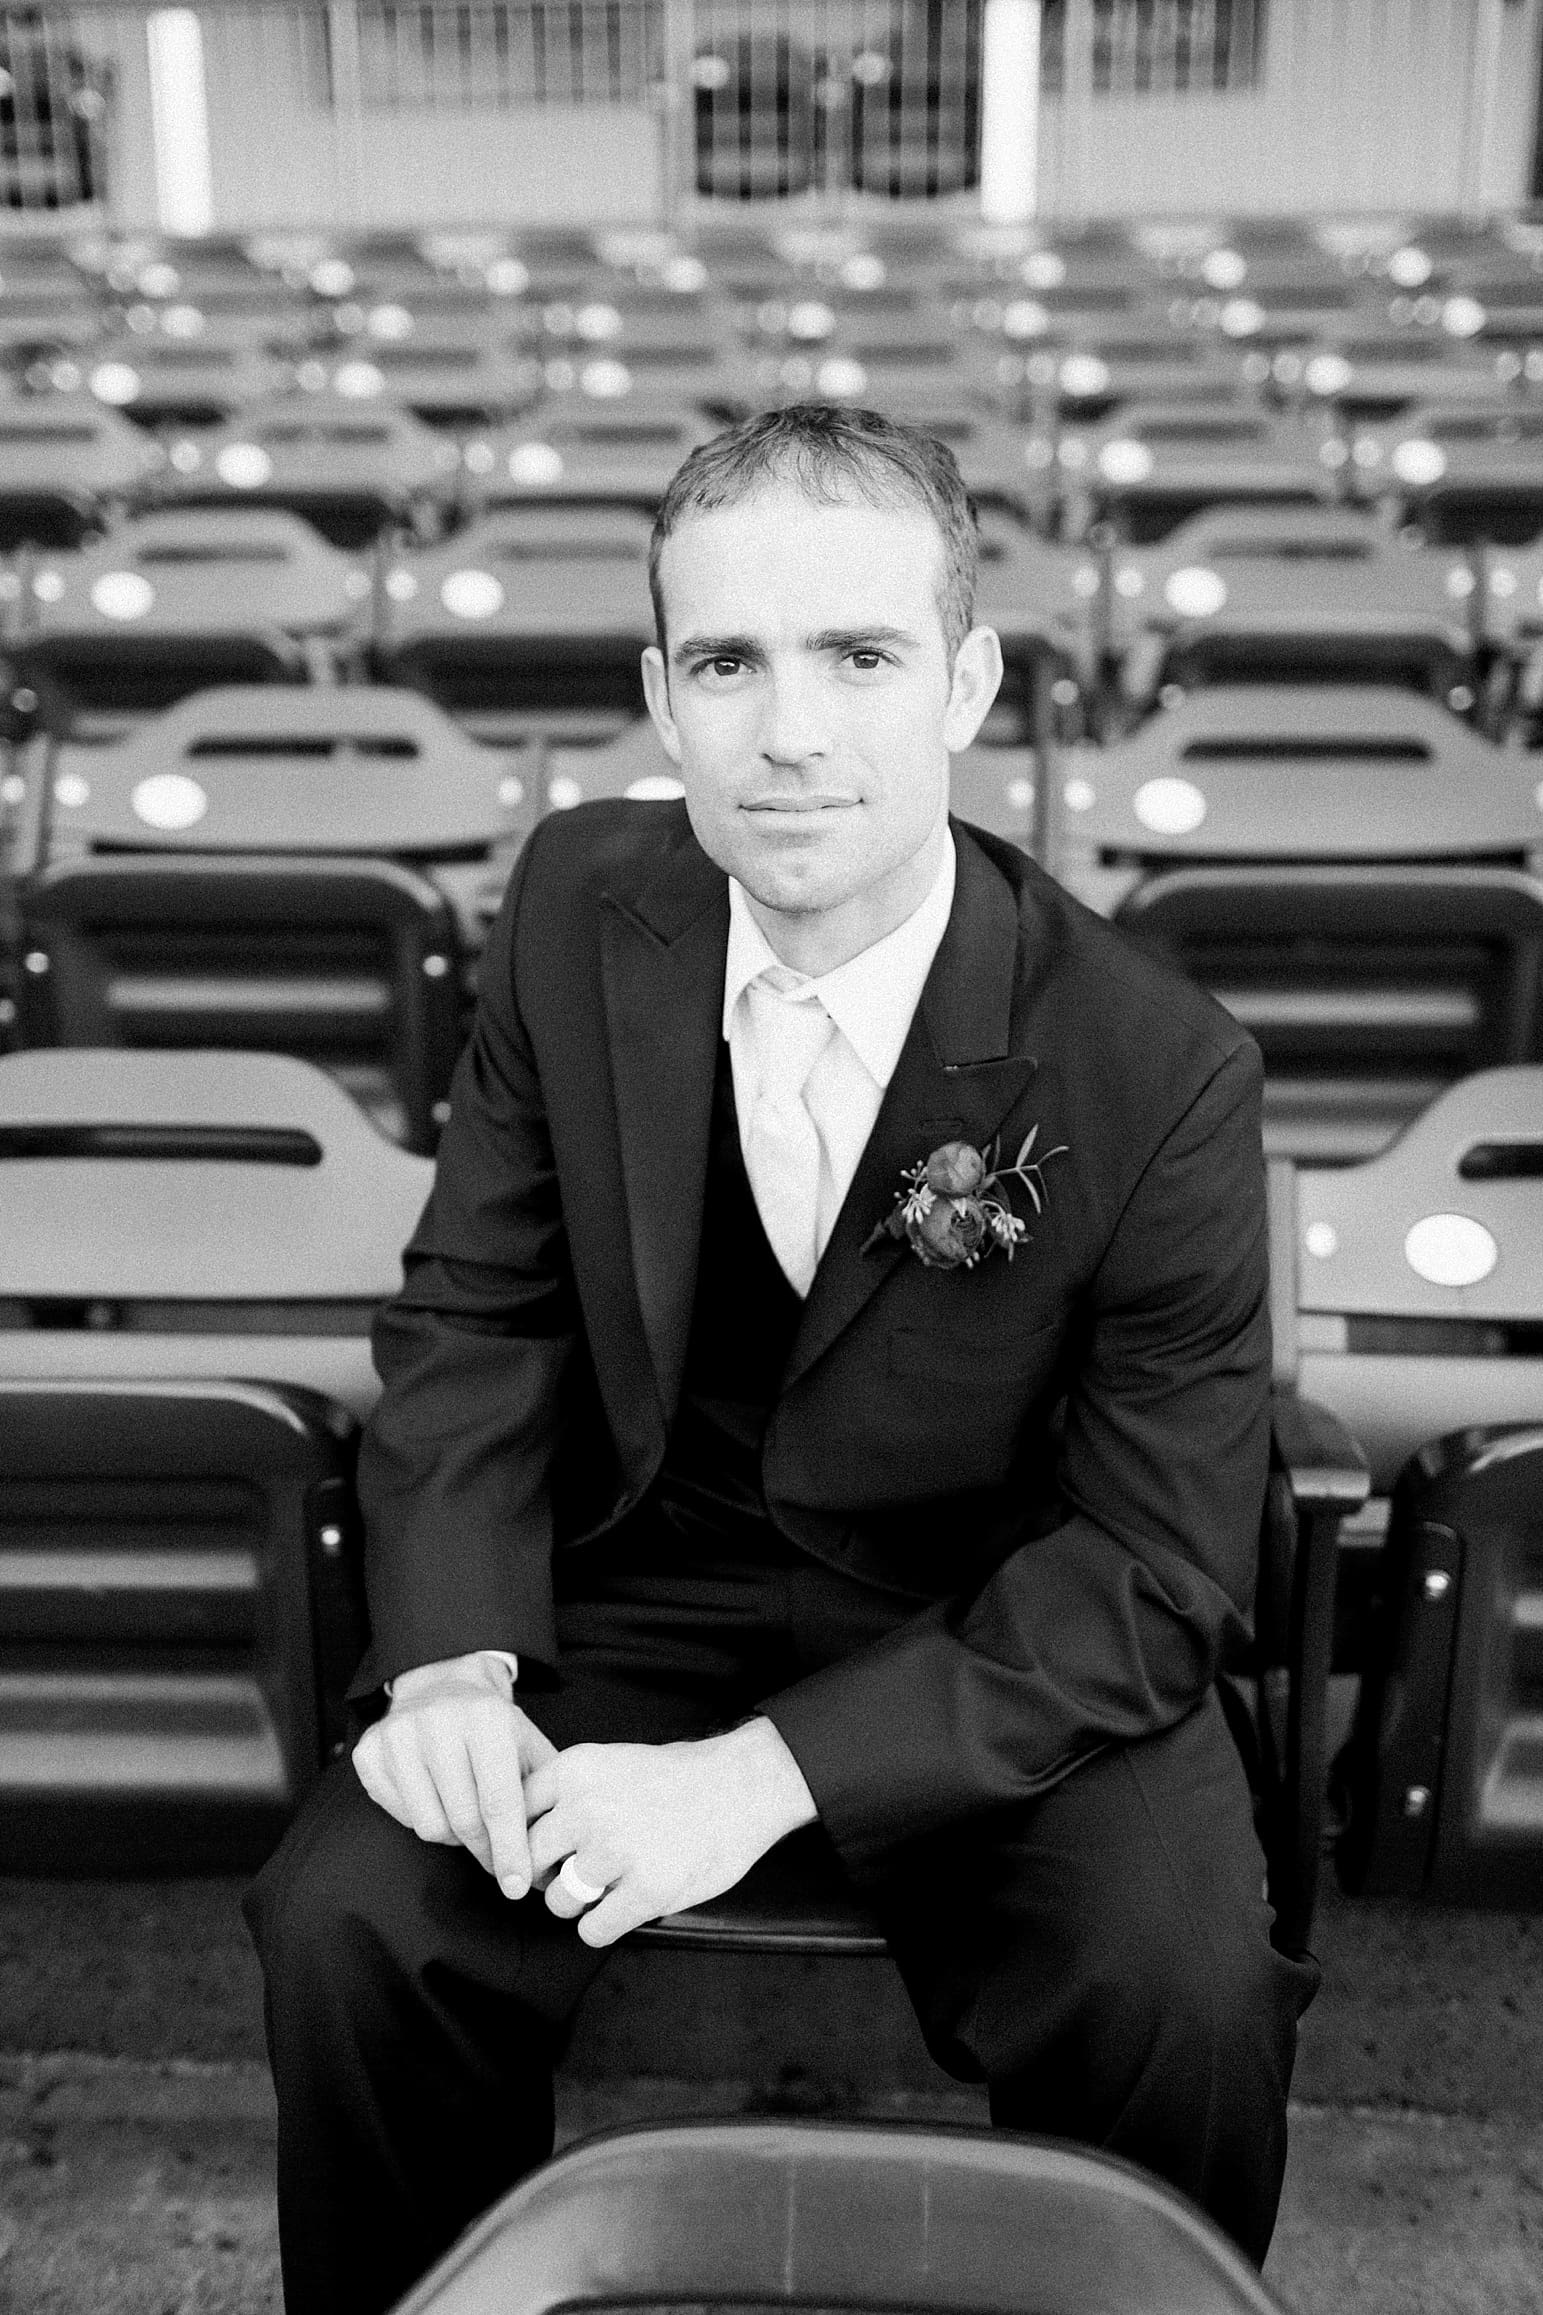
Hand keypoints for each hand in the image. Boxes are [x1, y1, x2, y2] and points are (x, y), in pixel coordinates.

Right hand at [352, 1656, 556, 1896]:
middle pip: (464, 1820)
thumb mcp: (528, 1745)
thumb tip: (554, 1854)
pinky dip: (422, 1818)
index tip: (516, 1887)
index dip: (510, 1851)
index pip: (498, 1802)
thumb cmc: (493, 1729)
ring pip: (429, 1825)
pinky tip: (435, 1797)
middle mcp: (439, 1719)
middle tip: (496, 1859)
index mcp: (487, 1717)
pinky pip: (400, 1815)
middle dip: (485, 1850)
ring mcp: (398, 1733)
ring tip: (467, 1817)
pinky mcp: (369, 1751)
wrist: (444, 1686)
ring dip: (454, 1836)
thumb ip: (545, 1792)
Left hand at [523, 1717, 816, 1947]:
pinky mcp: (645, 1891)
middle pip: (529, 1862)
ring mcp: (615, 1851)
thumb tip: (522, 1836)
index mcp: (575, 1770)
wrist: (743, 1786)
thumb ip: (566, 1793)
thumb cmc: (678, 1778)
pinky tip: (624, 1907)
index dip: (525, 1837)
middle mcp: (587, 1808)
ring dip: (578, 1903)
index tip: (542, 1850)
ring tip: (608, 1888)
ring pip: (559, 1901)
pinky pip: (592, 1930)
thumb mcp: (611, 1762)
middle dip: (548, 1875)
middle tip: (574, 1874)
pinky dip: (603, 1926)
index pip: (514, 1814)